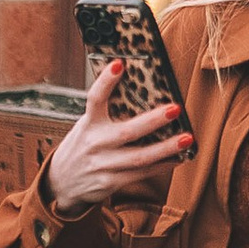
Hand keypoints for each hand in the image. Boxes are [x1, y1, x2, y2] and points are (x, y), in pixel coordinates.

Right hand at [44, 64, 192, 218]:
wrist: (61, 183)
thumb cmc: (81, 147)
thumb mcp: (86, 127)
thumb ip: (106, 114)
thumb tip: (141, 94)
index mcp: (88, 124)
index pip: (94, 99)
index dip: (105, 82)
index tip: (119, 64)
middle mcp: (94, 144)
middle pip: (126, 132)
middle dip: (153, 120)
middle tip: (175, 108)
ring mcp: (102, 165)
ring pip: (139, 157)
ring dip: (166, 148)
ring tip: (187, 138)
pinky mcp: (110, 182)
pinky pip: (141, 173)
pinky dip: (161, 166)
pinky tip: (178, 158)